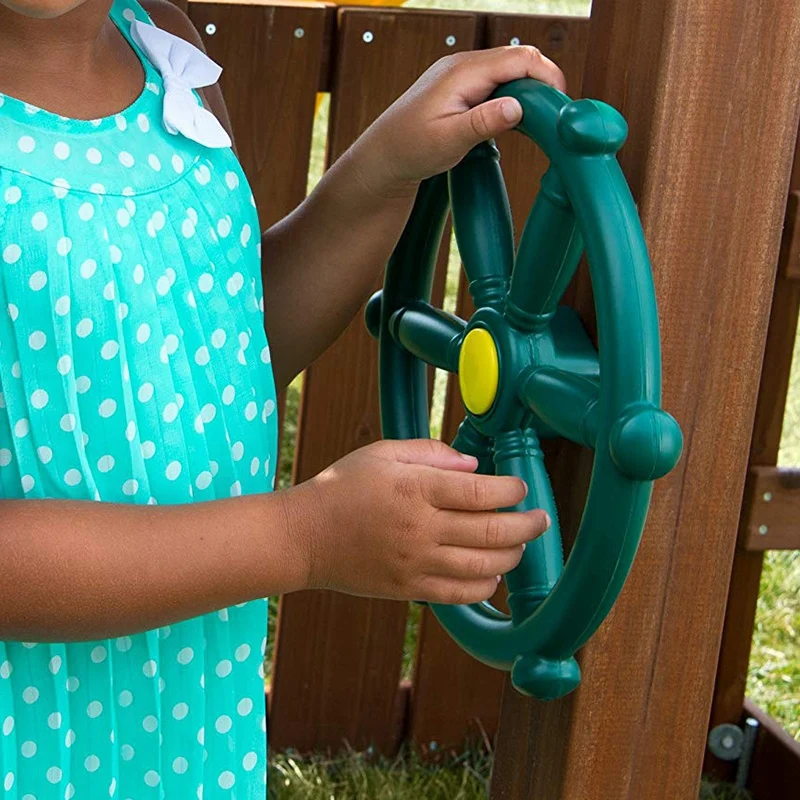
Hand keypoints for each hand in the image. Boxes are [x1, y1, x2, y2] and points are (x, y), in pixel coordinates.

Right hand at [285, 438, 550, 603]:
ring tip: (521, 545)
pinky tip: (493, 574)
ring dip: (512, 555)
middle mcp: (421, 528)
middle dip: (526, 525)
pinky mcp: (409, 589)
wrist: (304, 537)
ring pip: (482, 565)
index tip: (520, 487)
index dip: (510, 490)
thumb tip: (473, 466)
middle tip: (541, 518)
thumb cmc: (342, 488)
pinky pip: (459, 594)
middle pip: (491, 531)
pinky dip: (484, 586)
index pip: (481, 491)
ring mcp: (416, 563)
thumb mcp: (382, 454)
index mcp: (415, 489)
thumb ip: (430, 454)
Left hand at [349, 46, 565, 197]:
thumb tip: (517, 107)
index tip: (561, 107)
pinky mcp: (461, 86)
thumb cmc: (410, 149)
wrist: (384, 156)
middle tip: (556, 118)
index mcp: (463, 72)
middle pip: (519, 59)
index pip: (520, 58)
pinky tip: (517, 120)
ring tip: (541, 122)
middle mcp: (464, 65)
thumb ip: (483, 123)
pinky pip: (497, 81)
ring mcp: (462, 73)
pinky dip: (513, 96)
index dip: (548, 77)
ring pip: (510, 70)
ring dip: (529, 90)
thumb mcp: (449, 141)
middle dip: (543, 83)